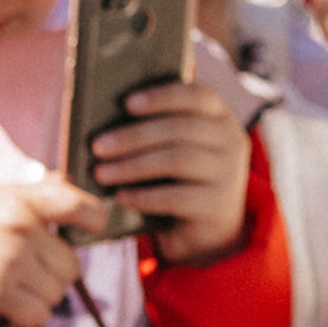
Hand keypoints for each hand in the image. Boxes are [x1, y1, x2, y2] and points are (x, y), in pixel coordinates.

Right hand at [0, 178, 109, 326]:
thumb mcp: (5, 194)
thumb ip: (47, 193)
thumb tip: (90, 208)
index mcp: (23, 201)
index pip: (80, 209)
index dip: (95, 220)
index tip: (93, 225)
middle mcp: (19, 231)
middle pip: (71, 266)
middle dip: (56, 270)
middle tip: (32, 264)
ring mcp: (9, 264)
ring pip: (57, 293)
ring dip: (41, 292)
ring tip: (16, 281)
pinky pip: (39, 315)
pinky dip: (30, 312)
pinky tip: (13, 300)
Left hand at [89, 78, 248, 264]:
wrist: (205, 231)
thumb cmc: (176, 180)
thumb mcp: (171, 149)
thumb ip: (153, 130)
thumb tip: (103, 119)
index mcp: (218, 116)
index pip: (197, 95)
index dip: (162, 97)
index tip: (127, 103)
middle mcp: (229, 139)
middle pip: (180, 128)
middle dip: (134, 136)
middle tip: (98, 146)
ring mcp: (228, 172)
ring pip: (177, 159)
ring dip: (133, 166)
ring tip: (101, 173)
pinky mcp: (217, 205)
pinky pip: (177, 197)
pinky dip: (144, 196)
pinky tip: (121, 197)